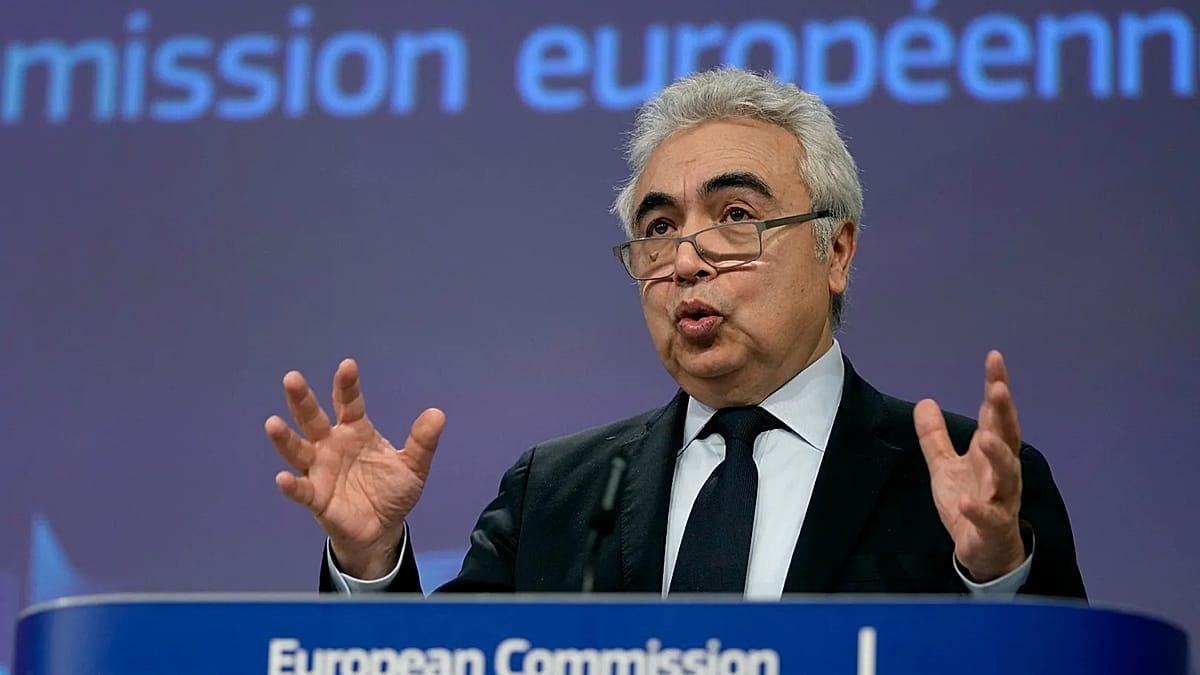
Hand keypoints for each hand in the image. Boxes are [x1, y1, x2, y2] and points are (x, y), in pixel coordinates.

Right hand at [266, 358, 444, 578]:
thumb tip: (438, 413)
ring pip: (298, 450)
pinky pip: (301, 490)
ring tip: (272, 423)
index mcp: (355, 431)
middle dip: (302, 400)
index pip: (349, 403)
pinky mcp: (316, 498)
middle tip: (292, 378)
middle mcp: (331, 446)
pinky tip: (282, 479)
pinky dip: (292, 486)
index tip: (347, 366)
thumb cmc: (391, 492)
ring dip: (285, 438)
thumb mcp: (413, 466)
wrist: (383, 529)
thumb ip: (422, 442)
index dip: (347, 385)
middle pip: (313, 419)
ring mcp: (320, 471)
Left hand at [915, 350, 1024, 581]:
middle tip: (999, 388)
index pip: (995, 414)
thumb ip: (935, 436)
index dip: (996, 386)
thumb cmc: (971, 501)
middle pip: (1007, 437)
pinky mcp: (993, 526)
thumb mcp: (945, 466)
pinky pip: (989, 517)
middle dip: (1004, 413)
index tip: (994, 359)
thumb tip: (925, 402)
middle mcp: (1002, 471)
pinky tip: (970, 502)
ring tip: (986, 439)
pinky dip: (980, 509)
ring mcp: (1001, 499)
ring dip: (998, 456)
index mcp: (992, 453)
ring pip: (1006, 475)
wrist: (984, 550)